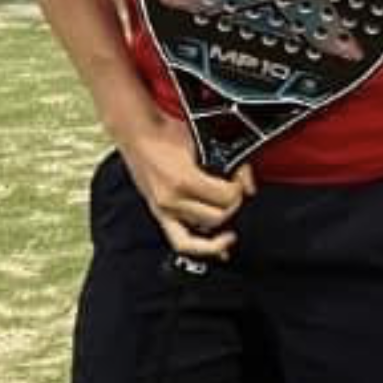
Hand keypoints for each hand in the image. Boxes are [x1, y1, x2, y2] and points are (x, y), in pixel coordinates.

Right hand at [120, 109, 255, 259]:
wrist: (136, 132)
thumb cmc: (165, 132)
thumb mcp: (200, 140)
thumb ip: (224, 161)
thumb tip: (246, 183)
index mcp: (184, 180)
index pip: (225, 198)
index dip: (239, 190)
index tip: (241, 181)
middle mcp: (172, 201)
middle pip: (215, 219)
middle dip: (232, 207)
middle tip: (236, 196)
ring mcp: (164, 210)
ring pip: (199, 238)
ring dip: (218, 231)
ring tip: (230, 233)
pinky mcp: (159, 213)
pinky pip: (181, 242)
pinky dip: (201, 248)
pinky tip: (217, 251)